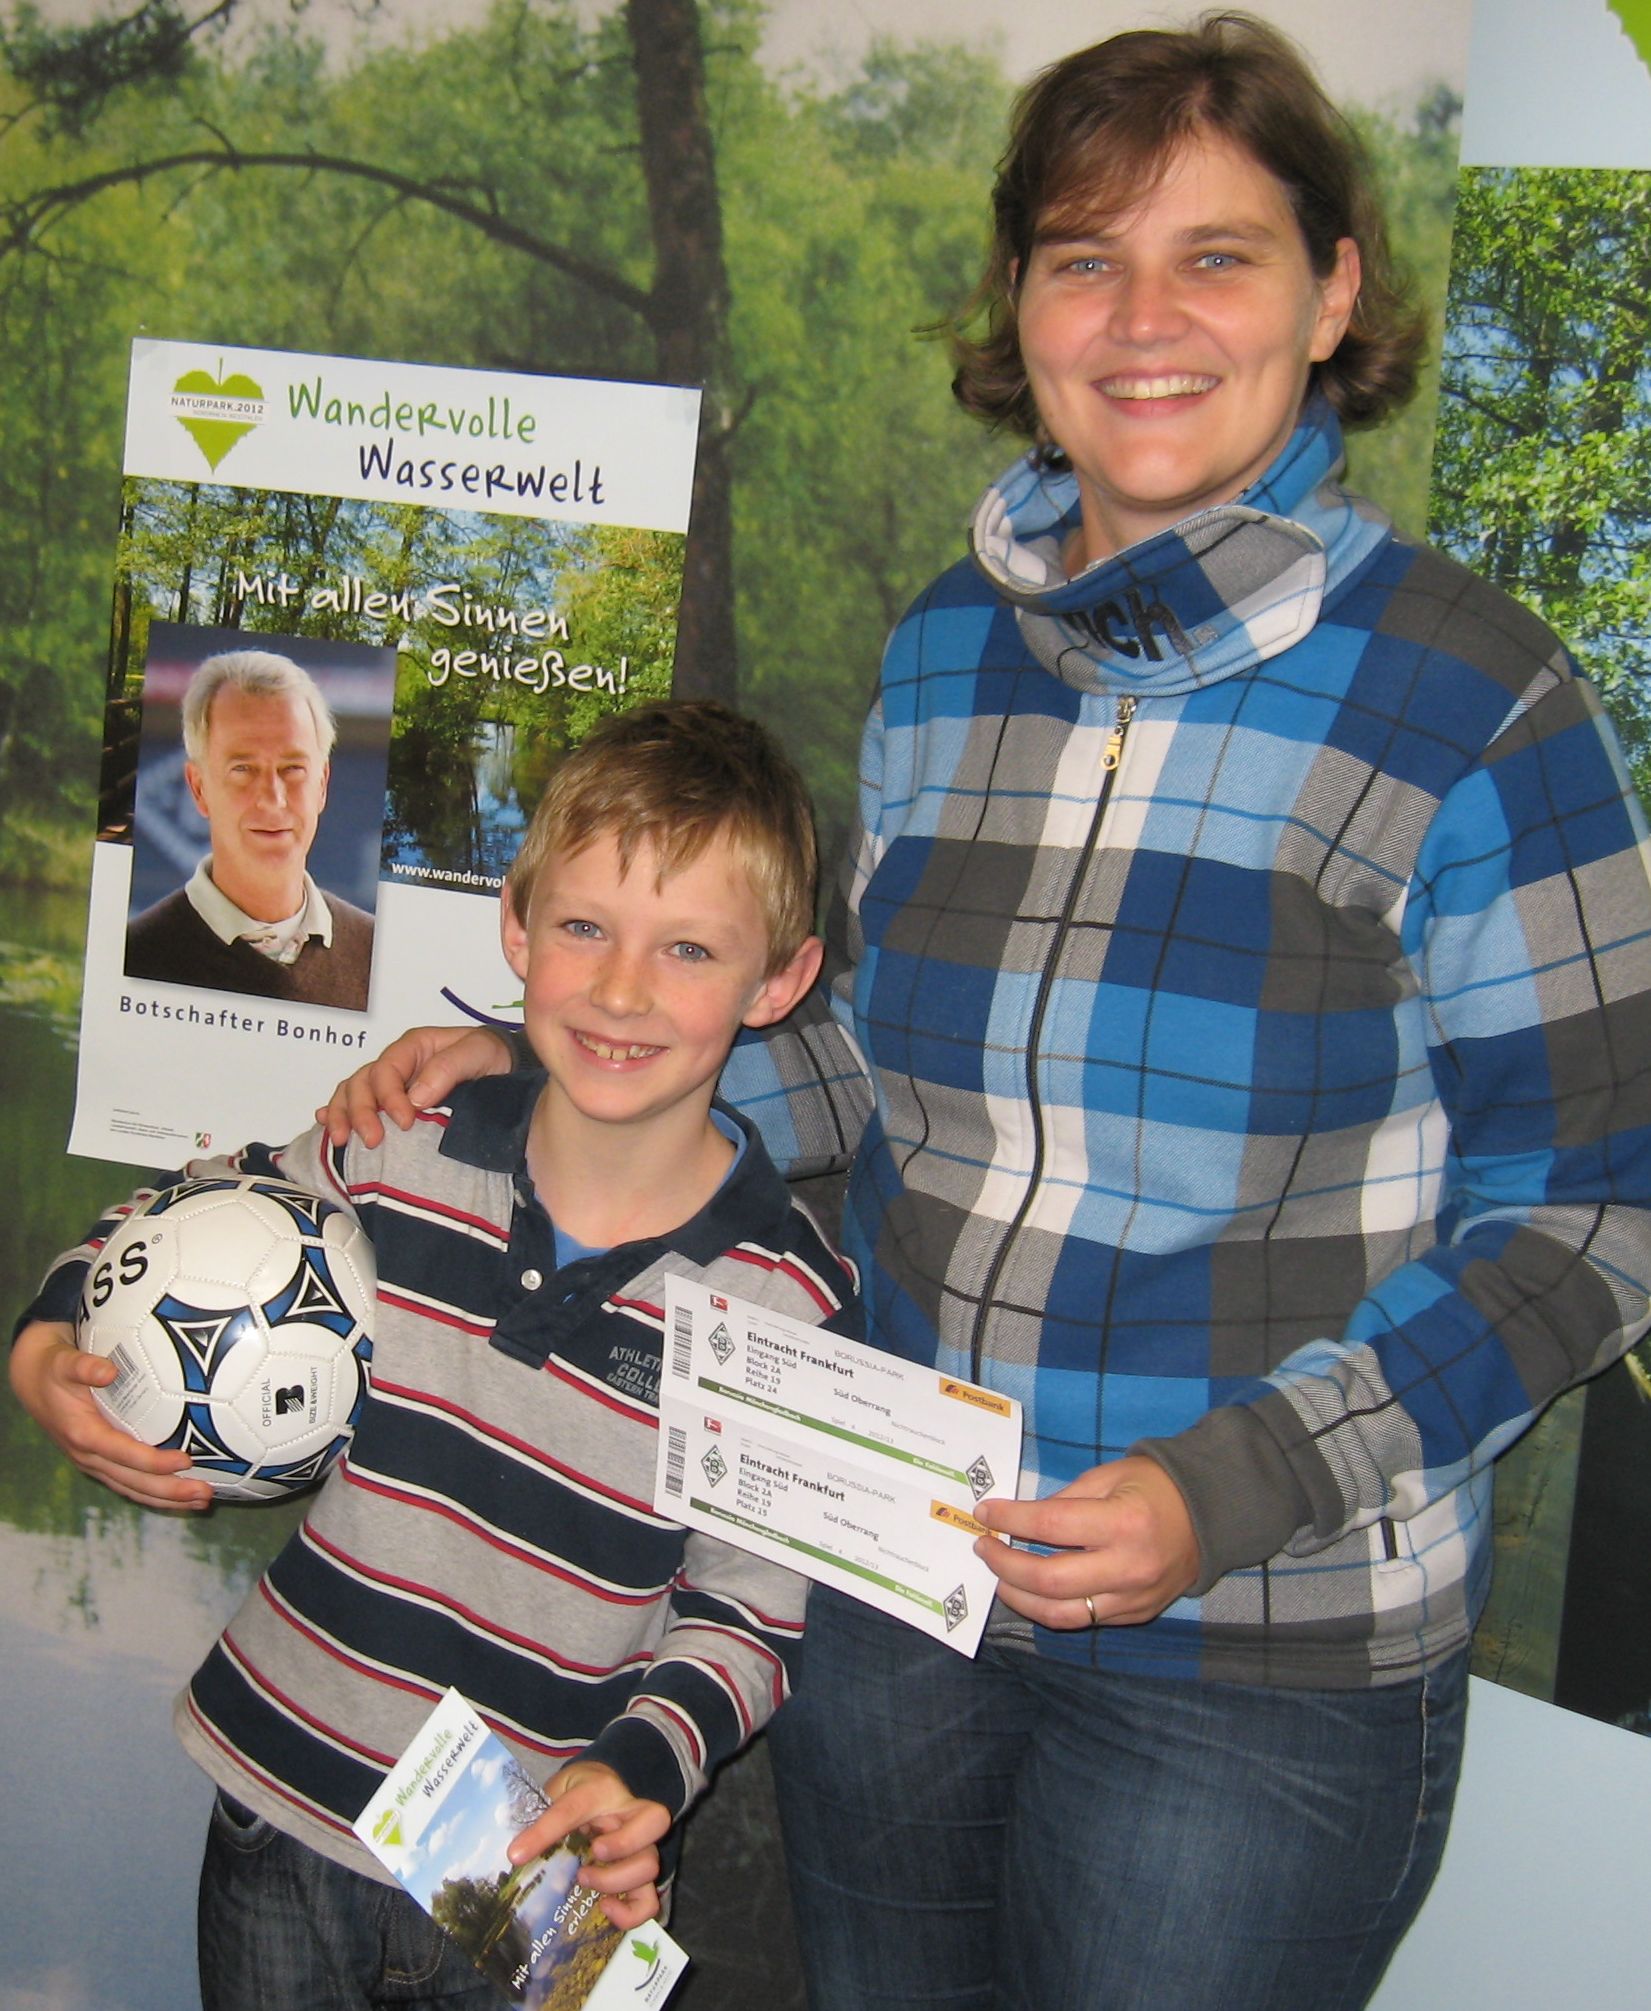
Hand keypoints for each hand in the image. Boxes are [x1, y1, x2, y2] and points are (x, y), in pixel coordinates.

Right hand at [8, 1321, 212, 1510]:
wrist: (36, 1384)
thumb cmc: (57, 1370)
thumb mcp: (65, 1363)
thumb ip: (84, 1366)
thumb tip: (108, 1370)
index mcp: (83, 1434)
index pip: (123, 1454)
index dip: (153, 1461)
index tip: (186, 1460)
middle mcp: (89, 1456)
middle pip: (133, 1481)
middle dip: (169, 1491)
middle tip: (205, 1494)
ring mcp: (95, 1464)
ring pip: (133, 1489)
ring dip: (168, 1499)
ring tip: (202, 1502)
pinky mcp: (101, 1465)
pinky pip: (130, 1485)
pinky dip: (156, 1494)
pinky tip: (183, 1497)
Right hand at [315, 1025, 512, 1149]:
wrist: (506, 1068)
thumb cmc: (491, 1055)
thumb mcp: (477, 1052)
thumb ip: (448, 1068)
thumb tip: (415, 1097)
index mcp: (413, 1047)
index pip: (387, 1070)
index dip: (389, 1097)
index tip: (405, 1122)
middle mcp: (396, 1064)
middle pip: (361, 1083)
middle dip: (360, 1112)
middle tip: (372, 1141)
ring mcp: (389, 1084)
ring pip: (351, 1093)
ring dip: (341, 1116)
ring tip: (339, 1140)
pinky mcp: (389, 1104)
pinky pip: (353, 1105)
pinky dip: (336, 1114)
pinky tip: (325, 1128)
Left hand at [507, 1760, 669, 1931]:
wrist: (601, 1789)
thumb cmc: (577, 1792)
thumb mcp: (556, 1793)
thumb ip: (540, 1818)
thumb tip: (515, 1855)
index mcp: (603, 1789)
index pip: (575, 1806)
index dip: (547, 1831)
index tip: (518, 1854)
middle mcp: (632, 1813)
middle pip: (653, 1823)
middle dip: (620, 1847)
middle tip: (584, 1864)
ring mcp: (642, 1844)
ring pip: (650, 1864)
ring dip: (616, 1881)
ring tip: (584, 1880)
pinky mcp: (640, 1875)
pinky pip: (650, 1899)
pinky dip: (632, 1912)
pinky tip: (606, 1909)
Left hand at [974, 1455, 1198, 1628]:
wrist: (1211, 1517)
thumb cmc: (1157, 1487)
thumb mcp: (1110, 1475)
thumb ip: (1066, 1498)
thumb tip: (1021, 1518)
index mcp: (1123, 1522)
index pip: (1050, 1525)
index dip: (1010, 1519)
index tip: (984, 1512)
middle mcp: (1128, 1567)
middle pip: (1049, 1580)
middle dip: (1005, 1565)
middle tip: (984, 1547)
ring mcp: (1133, 1598)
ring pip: (1061, 1613)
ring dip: (1020, 1597)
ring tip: (1000, 1577)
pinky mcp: (1135, 1615)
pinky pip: (1082, 1620)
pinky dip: (1050, 1608)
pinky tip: (1032, 1591)